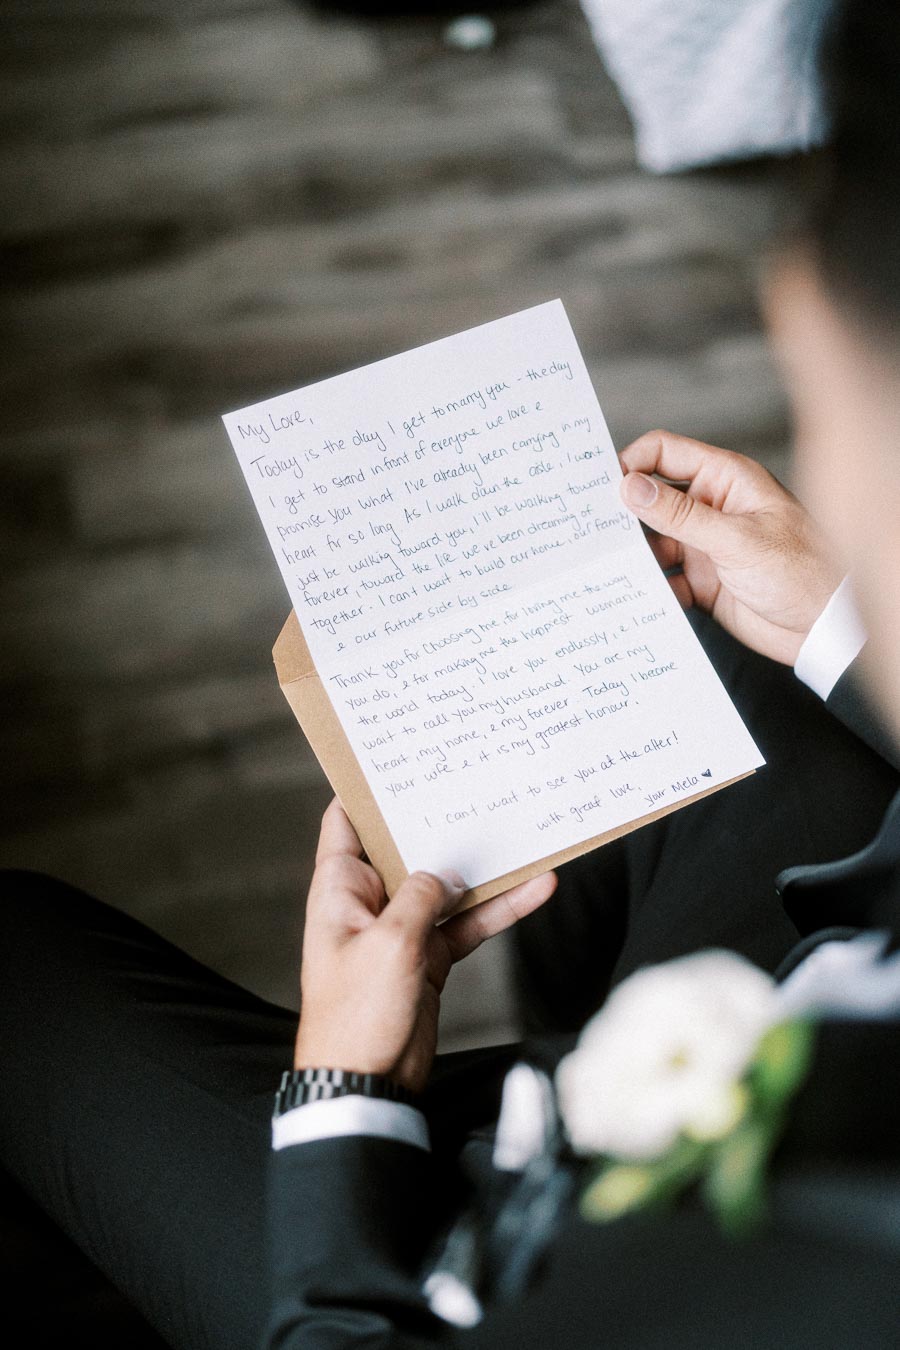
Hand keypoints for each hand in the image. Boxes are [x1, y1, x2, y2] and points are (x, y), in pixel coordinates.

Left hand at [294, 799, 556, 1093]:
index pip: (346, 822)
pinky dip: (498, 909)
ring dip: (481, 866)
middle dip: (440, 820)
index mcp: (340, 889)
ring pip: (445, 884)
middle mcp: (369, 901)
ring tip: (524, 831)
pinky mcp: (429, 955)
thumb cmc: (358, 1015)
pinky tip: (537, 889)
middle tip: (478, 781)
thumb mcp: (390, 944)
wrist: (367, 1084)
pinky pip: (467, 922)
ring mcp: (401, 928)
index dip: (366, 788)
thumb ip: (421, 897)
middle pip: (407, 847)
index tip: (397, 756)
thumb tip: (445, 872)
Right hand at [619, 430, 841, 664]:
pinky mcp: (702, 582)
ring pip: (652, 543)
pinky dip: (649, 588)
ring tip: (607, 568)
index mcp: (725, 480)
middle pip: (652, 499)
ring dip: (633, 556)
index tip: (601, 486)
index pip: (665, 453)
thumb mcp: (737, 539)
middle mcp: (711, 508)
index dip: (631, 463)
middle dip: (623, 513)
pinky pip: (663, 580)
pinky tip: (635, 597)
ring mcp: (705, 546)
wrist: (826, 627)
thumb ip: (680, 515)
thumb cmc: (802, 571)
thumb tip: (630, 487)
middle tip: (589, 529)